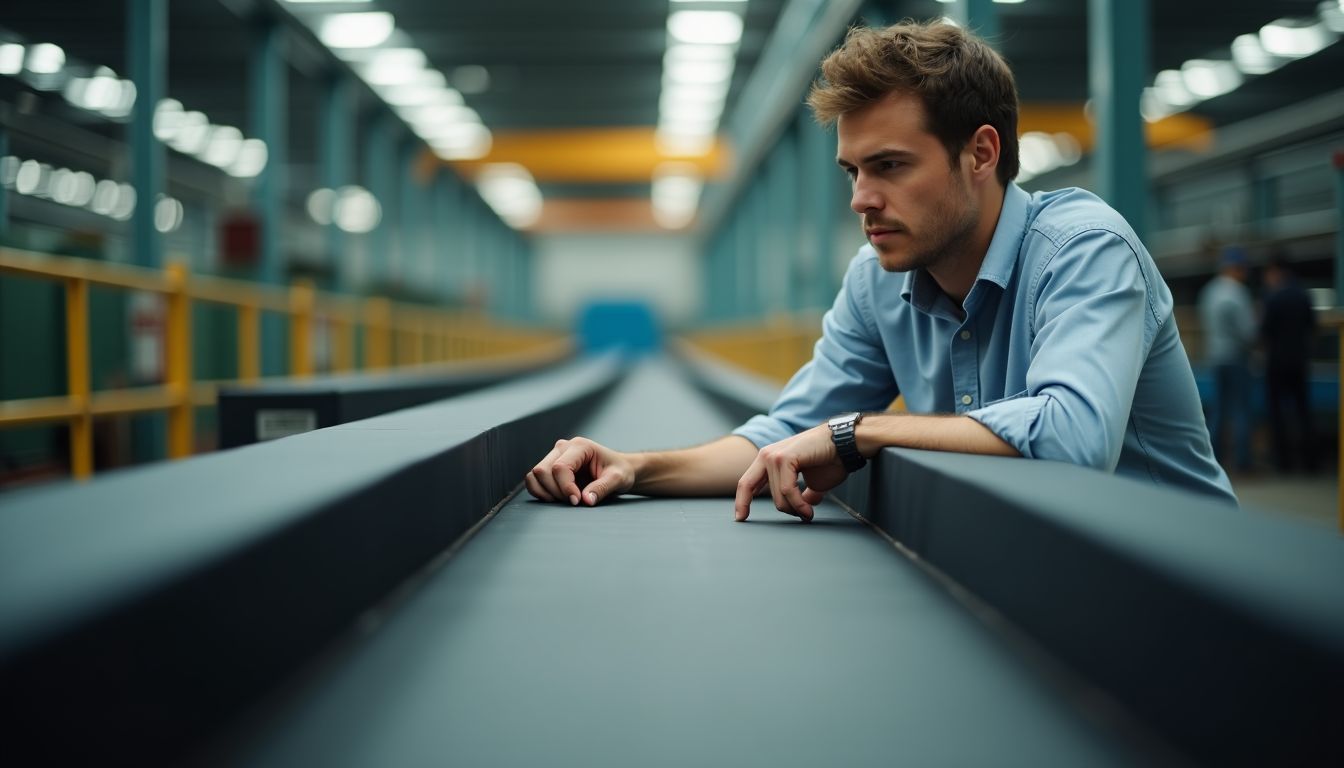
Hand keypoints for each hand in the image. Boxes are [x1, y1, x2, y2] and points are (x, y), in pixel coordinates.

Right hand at [524, 436, 634, 505]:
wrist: (618, 470)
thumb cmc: (619, 471)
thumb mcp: (618, 479)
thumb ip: (602, 488)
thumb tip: (585, 500)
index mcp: (581, 446)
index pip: (560, 467)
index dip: (565, 488)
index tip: (577, 501)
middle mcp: (564, 447)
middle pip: (542, 471)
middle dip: (555, 491)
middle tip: (574, 502)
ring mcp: (555, 455)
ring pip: (535, 475)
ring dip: (546, 492)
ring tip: (565, 500)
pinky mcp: (550, 466)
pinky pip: (534, 479)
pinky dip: (540, 492)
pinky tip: (557, 498)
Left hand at [733, 424, 848, 521]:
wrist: (846, 444)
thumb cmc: (830, 460)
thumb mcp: (810, 483)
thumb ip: (801, 494)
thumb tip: (802, 508)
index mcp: (768, 459)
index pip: (746, 482)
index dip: (742, 501)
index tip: (740, 518)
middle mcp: (766, 455)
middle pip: (754, 492)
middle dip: (781, 509)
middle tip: (801, 516)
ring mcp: (773, 455)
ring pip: (777, 496)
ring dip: (795, 509)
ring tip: (809, 513)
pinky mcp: (784, 458)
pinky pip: (787, 491)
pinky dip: (799, 504)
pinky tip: (809, 511)